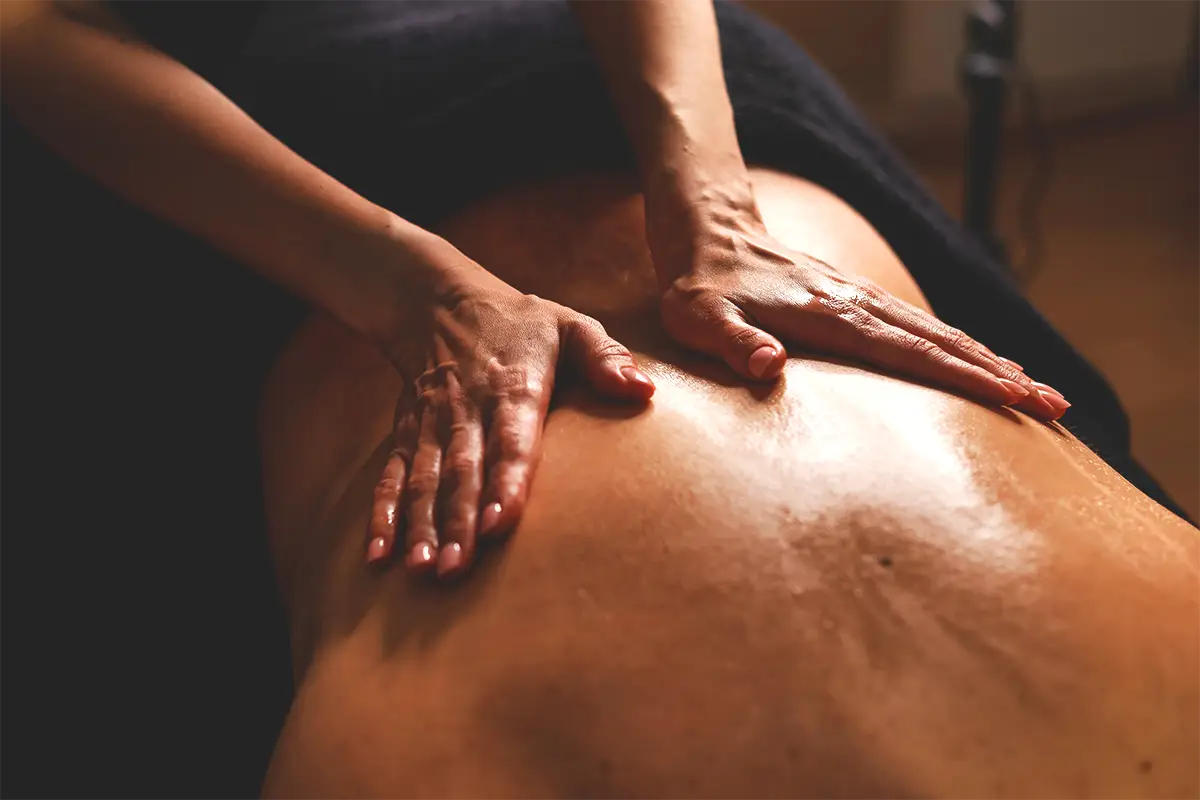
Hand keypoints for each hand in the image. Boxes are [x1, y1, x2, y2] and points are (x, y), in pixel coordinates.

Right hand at [365, 258, 654, 576]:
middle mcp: (468, 410)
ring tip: (422, 570)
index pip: (511, 439)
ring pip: (423, 480)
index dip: (506, 480)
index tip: (502, 521)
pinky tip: (378, 557)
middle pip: (461, 470)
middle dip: (458, 521)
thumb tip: (643, 390)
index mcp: (514, 387)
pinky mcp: (406, 435)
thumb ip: (605, 358)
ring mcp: (432, 425)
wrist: (440, 302)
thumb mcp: (571, 325)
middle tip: (458, 568)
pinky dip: (382, 516)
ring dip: (421, 527)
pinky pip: (392, 477)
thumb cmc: (521, 324)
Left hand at [659, 225, 1068, 419]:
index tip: (1014, 398)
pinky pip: (920, 325)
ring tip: (1039, 389)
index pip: (910, 352)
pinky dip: (960, 345)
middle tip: (1055, 406)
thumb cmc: (699, 287)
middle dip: (1000, 375)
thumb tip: (769, 368)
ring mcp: (861, 298)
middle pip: (943, 342)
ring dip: (991, 361)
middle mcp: (857, 304)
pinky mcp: (857, 298)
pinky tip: (982, 361)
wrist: (709, 231)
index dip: (963, 377)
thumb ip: (733, 342)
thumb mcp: (700, 318)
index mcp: (829, 317)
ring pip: (939, 332)